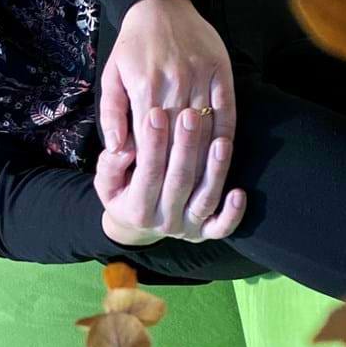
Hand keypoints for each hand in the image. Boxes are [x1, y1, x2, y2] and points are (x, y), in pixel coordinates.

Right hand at [94, 106, 247, 247]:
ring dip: (215, 171)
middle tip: (191, 115)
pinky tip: (239, 192)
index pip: (148, 173)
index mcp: (137, 210)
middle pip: (179, 183)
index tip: (155, 113)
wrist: (139, 226)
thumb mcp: (106, 181)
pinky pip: (222, 227)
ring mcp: (187, 229)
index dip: (152, 144)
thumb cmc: (123, 193)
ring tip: (221, 142)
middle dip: (185, 148)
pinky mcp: (205, 233)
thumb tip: (123, 148)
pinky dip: (233, 213)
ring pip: (205, 200)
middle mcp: (164, 222)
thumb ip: (110, 165)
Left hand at [99, 0, 237, 175]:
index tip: (151, 192)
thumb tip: (118, 151)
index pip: (150, 139)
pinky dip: (226, 135)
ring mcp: (201, 76)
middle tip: (179, 199)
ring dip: (204, 160)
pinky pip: (228, 110)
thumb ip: (112, 115)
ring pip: (206, 128)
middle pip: (180, 139)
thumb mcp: (110, 77)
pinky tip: (223, 155)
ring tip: (201, 187)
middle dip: (179, 172)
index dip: (152, 168)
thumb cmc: (131, 46)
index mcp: (145, 86)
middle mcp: (175, 82)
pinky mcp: (221, 70)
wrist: (159, 4)